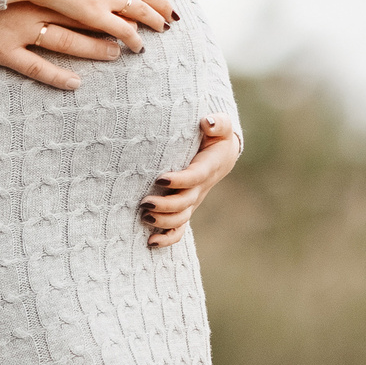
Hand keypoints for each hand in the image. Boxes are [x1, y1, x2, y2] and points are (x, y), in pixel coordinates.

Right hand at [0, 3, 123, 90]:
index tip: (133, 2)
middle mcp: (30, 6)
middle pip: (79, 16)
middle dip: (110, 24)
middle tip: (138, 32)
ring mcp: (17, 30)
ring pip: (63, 40)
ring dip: (92, 48)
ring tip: (116, 52)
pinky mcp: (1, 50)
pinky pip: (33, 66)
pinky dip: (56, 76)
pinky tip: (76, 84)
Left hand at [139, 116, 239, 248]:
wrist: (221, 154)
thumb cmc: (216, 136)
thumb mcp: (220, 125)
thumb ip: (217, 122)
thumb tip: (206, 122)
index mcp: (207, 168)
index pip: (194, 178)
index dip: (179, 180)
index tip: (160, 178)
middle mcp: (200, 188)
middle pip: (185, 203)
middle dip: (165, 206)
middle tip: (145, 203)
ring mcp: (192, 200)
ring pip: (181, 218)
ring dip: (163, 221)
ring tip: (144, 216)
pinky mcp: (185, 207)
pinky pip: (179, 228)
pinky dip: (167, 238)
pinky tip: (150, 242)